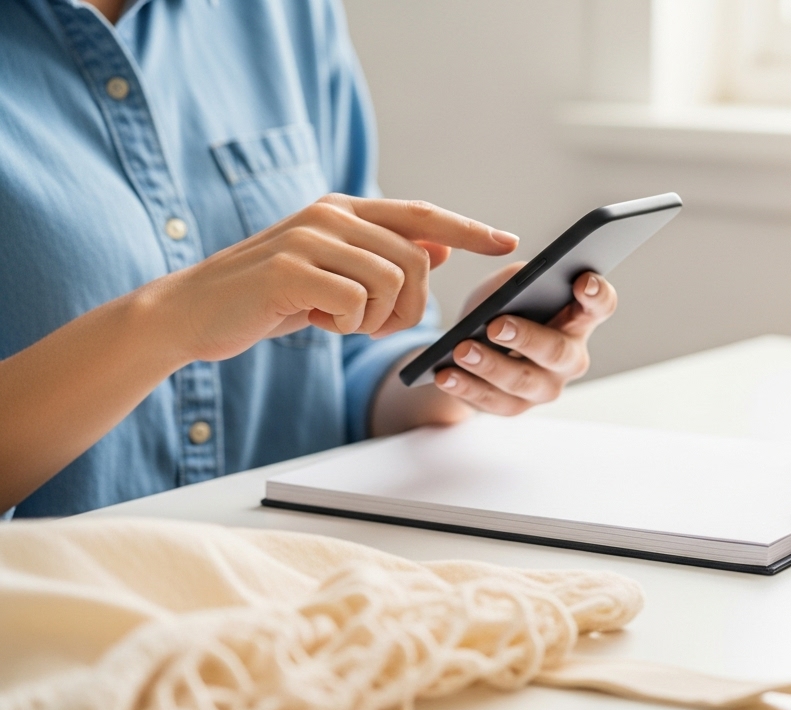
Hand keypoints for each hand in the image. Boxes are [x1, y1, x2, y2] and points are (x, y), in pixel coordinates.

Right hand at [145, 194, 517, 361]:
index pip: (422, 214)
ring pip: (392, 284)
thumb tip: (438, 247)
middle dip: (411, 306)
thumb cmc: (269, 297)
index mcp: (344, 210)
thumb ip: (381, 257)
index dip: (468, 229)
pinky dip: (344, 327)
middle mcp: (330, 215)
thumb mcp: (332, 274)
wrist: (193, 312)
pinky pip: (355, 304)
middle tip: (374, 326)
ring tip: (338, 322)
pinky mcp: (290, 269)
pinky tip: (314, 323)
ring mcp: (308, 238)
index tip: (507, 242)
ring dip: (374, 320)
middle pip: (416, 261)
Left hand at [431, 263, 617, 414]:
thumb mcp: (504, 285)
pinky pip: (494, 401)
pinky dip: (467, 387)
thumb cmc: (497, 308)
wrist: (469, 345)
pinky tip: (445, 374)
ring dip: (490, 365)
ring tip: (460, 350)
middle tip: (496, 326)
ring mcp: (546, 386)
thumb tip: (515, 284)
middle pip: (558, 351)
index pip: (600, 306)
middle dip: (527, 338)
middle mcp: (570, 356)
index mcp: (576, 319)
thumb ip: (514, 280)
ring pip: (524, 381)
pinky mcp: (516, 406)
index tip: (581, 281)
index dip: (597, 295)